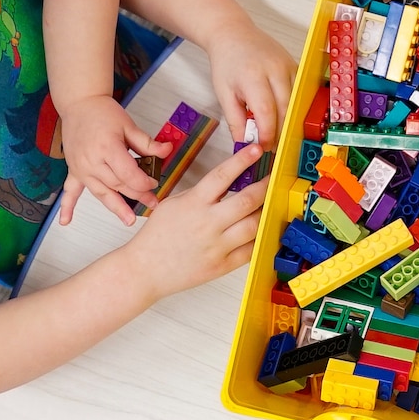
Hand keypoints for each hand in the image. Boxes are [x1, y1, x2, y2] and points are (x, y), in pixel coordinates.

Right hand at [57, 94, 167, 226]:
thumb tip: (166, 151)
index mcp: (107, 148)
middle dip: (137, 195)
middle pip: (117, 185)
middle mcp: (91, 161)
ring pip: (101, 192)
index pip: (129, 174)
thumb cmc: (102, 112)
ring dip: (116, 207)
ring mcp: (81, 167)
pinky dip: (67, 207)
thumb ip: (147, 142)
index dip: (144, 182)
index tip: (154, 182)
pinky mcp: (75, 170)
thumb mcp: (128, 125)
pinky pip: (70, 191)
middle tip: (152, 201)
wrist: (80, 104)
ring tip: (129, 219)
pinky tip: (66, 221)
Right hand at [118, 144, 265, 299]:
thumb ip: (201, 193)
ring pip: (254, 225)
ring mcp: (216, 246)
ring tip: (268, 203)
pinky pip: (251, 250)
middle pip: (246, 200)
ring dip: (265, 211)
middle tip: (272, 178)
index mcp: (193, 204)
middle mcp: (207, 223)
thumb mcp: (174, 203)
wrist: (146, 269)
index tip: (256, 150)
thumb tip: (229, 181)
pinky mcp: (222, 265)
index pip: (222, 175)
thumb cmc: (158, 236)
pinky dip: (260, 238)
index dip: (242, 160)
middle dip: (265, 185)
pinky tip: (261, 229)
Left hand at [208, 19, 294, 147]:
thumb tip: (245, 144)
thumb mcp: (223, 93)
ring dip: (288, 121)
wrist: (233, 33)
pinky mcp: (295, 65)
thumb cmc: (227, 61)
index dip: (268, 133)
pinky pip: (299, 92)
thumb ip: (235, 120)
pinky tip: (282, 115)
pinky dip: (293, 107)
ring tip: (276, 133)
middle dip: (280, 131)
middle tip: (272, 146)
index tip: (264, 147)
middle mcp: (274, 69)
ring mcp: (288, 65)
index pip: (266, 111)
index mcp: (252, 75)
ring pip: (296, 102)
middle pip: (286, 109)